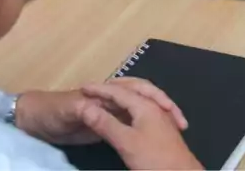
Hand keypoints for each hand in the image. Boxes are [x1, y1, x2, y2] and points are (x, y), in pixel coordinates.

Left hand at [16, 78, 187, 145]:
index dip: (156, 98)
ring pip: (141, 111)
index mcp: (106, 92)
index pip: (139, 89)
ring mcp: (109, 113)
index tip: (171, 111)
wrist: (33, 119)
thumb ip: (82, 109)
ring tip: (175, 129)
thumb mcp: (66, 111)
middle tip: (181, 122)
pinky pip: (131, 124)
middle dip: (165, 106)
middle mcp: (112, 99)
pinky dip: (145, 129)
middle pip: (145, 98)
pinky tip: (153, 140)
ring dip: (158, 117)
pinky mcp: (106, 126)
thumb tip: (99, 108)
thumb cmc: (51, 112)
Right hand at [78, 81, 201, 169]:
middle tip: (96, 88)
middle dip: (114, 86)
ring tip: (108, 98)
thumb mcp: (125, 142)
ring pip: (139, 98)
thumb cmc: (153, 158)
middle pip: (133, 88)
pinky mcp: (161, 127)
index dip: (100, 89)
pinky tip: (126, 115)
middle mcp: (154, 105)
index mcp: (145, 105)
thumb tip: (84, 106)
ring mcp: (160, 115)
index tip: (82, 87)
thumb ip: (105, 123)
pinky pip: (143, 109)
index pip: (119, 91)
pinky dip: (130, 107)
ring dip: (123, 95)